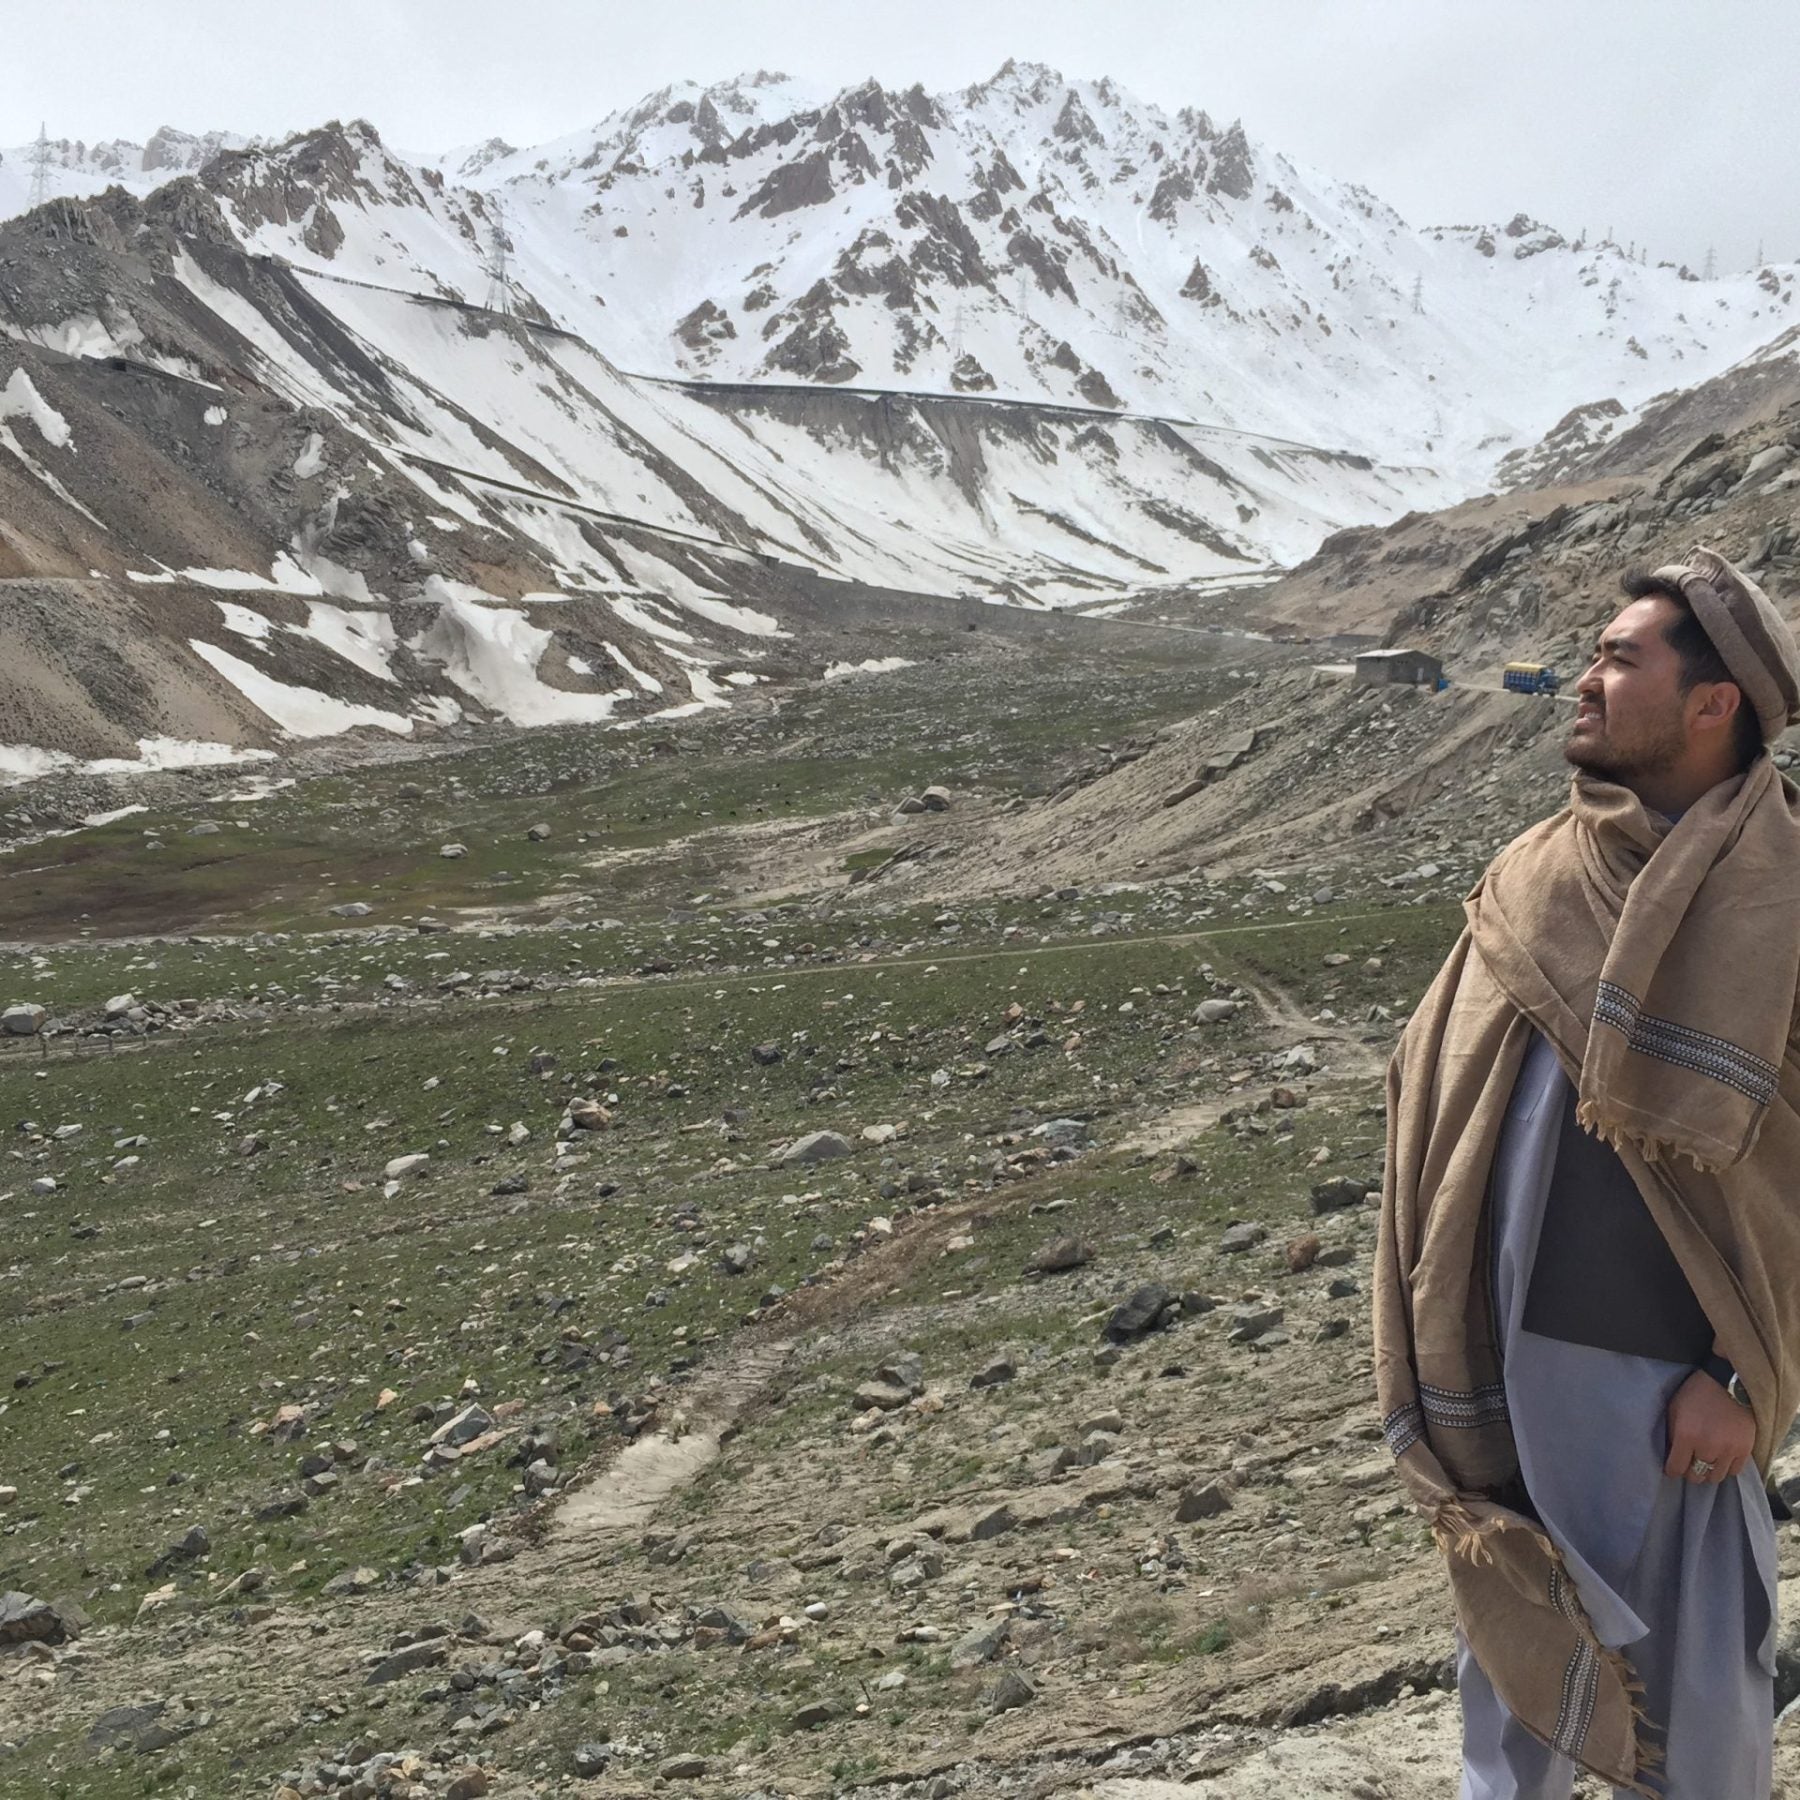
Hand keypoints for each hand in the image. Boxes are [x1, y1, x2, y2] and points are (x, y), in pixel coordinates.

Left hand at [1662, 1370, 1754, 1484]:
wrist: (1728, 1384)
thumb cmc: (1696, 1393)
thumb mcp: (1674, 1409)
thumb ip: (1671, 1433)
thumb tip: (1670, 1453)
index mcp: (1686, 1436)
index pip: (1676, 1468)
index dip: (1671, 1470)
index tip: (1671, 1469)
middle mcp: (1707, 1447)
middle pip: (1696, 1476)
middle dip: (1689, 1472)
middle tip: (1688, 1464)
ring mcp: (1728, 1451)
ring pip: (1715, 1478)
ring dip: (1708, 1472)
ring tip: (1704, 1462)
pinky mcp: (1745, 1450)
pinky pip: (1733, 1472)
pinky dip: (1725, 1468)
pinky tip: (1720, 1460)